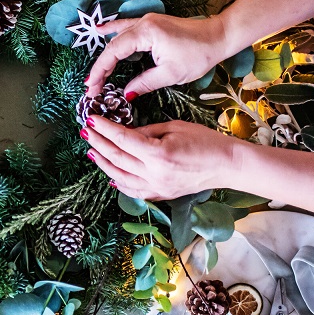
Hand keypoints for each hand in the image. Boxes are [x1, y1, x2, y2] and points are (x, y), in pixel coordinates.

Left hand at [83, 117, 237, 199]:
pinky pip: (133, 190)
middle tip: (86, 132)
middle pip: (117, 158)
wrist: (227, 165)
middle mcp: (154, 173)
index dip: (104, 128)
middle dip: (98, 143)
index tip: (91, 119)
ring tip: (92, 151)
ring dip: (103, 163)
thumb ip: (147, 131)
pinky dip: (119, 182)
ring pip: (120, 177)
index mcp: (158, 153)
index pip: (122, 139)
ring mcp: (157, 187)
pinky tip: (110, 174)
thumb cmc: (206, 142)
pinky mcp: (161, 195)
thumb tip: (126, 132)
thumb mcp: (174, 127)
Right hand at [85, 13, 233, 98]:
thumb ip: (144, 83)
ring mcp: (147, 21)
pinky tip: (101, 30)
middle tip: (92, 87)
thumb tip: (126, 94)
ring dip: (105, 53)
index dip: (100, 71)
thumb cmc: (199, 54)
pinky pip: (126, 27)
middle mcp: (143, 23)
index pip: (113, 52)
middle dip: (100, 67)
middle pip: (112, 45)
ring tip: (94, 70)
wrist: (218, 36)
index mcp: (146, 34)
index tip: (92, 88)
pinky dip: (112, 31)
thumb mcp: (170, 74)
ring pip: (117, 36)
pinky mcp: (152, 24)